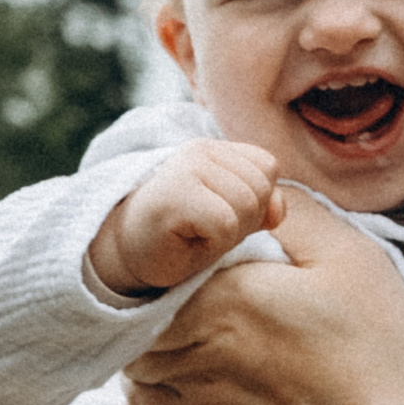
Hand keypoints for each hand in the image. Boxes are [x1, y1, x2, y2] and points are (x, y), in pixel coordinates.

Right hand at [91, 139, 284, 297]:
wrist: (124, 255)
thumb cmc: (181, 238)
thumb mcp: (230, 220)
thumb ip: (259, 206)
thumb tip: (278, 209)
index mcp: (215, 149)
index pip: (267, 168)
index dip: (254, 202)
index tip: (217, 215)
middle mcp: (200, 150)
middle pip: (260, 188)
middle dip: (243, 221)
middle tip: (203, 229)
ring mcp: (185, 167)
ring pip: (246, 206)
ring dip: (226, 234)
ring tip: (194, 233)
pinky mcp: (175, 193)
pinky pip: (226, 224)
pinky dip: (212, 243)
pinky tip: (186, 239)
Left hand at [118, 189, 403, 404]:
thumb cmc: (375, 353)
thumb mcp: (352, 260)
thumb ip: (298, 214)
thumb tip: (262, 191)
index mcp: (218, 304)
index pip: (152, 286)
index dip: (170, 286)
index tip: (199, 289)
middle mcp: (188, 359)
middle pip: (138, 336)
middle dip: (158, 329)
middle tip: (195, 328)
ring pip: (134, 386)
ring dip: (152, 374)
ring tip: (190, 369)